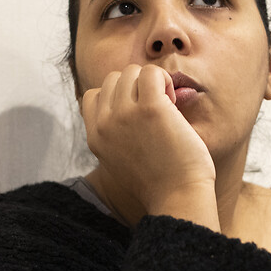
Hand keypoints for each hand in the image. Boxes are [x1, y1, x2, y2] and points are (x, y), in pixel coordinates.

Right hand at [81, 64, 218, 226]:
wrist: (177, 198)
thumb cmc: (160, 183)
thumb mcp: (121, 161)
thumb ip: (115, 136)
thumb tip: (125, 107)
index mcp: (95, 138)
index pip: (93, 96)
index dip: (117, 97)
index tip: (137, 113)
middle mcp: (105, 124)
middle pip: (112, 79)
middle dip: (135, 87)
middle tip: (156, 110)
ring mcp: (125, 114)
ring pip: (131, 72)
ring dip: (152, 82)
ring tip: (167, 105)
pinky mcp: (150, 108)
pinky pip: (152, 72)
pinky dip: (164, 79)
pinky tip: (173, 101)